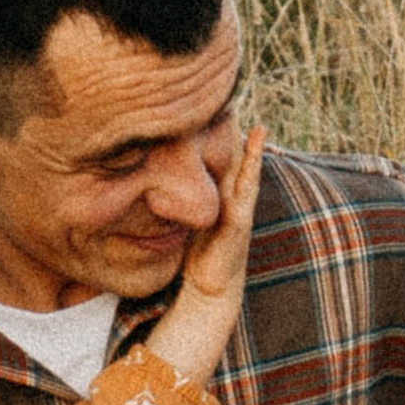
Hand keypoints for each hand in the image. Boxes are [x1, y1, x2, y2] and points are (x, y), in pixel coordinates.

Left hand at [147, 123, 267, 391]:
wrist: (210, 295)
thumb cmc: (195, 264)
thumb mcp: (181, 230)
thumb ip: (173, 212)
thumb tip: (146, 197)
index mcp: (219, 206)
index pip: (220, 168)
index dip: (219, 145)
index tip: (217, 118)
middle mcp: (232, 206)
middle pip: (235, 166)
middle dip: (239, 139)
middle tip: (238, 108)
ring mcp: (239, 214)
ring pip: (246, 174)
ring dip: (253, 149)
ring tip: (258, 125)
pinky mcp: (239, 224)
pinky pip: (246, 191)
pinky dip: (253, 169)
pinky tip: (255, 152)